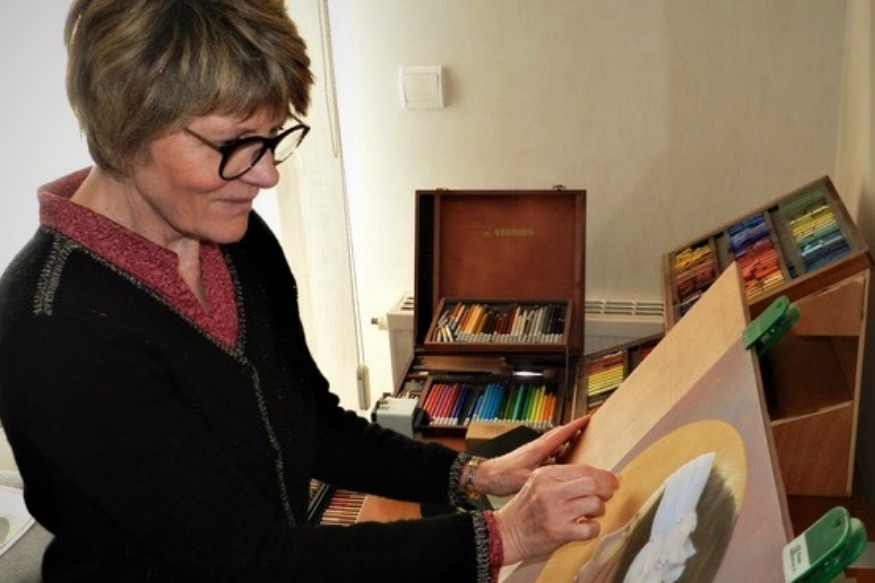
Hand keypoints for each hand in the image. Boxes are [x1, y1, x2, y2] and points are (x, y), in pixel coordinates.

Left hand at [475, 415, 591, 496]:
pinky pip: (549, 452)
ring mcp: (533, 452)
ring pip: (554, 443)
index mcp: (538, 449)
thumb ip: (541, 478)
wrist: (486, 476)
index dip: (575, 426)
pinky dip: (559, 452)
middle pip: (559, 435)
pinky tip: (562, 460)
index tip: (587, 419)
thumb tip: (558, 482)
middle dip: (573, 430)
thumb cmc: (502, 476)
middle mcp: (537, 447)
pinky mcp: (530, 459)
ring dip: (566, 441)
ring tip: (580, 442)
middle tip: (587, 428)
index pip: (561, 433)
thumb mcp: (523, 479)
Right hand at [494, 463, 617, 563]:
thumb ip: (562, 478)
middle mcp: (550, 490)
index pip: (584, 469)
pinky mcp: (559, 531)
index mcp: (546, 475)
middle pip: (593, 484)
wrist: (506, 532)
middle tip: (608, 495)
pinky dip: (593, 528)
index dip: (603, 475)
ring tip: (591, 513)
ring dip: (599, 510)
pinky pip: (591, 528)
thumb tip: (597, 478)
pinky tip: (586, 527)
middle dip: (607, 490)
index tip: (612, 481)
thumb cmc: (527, 508)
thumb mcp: (538, 483)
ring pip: (595, 505)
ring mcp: (555, 511)